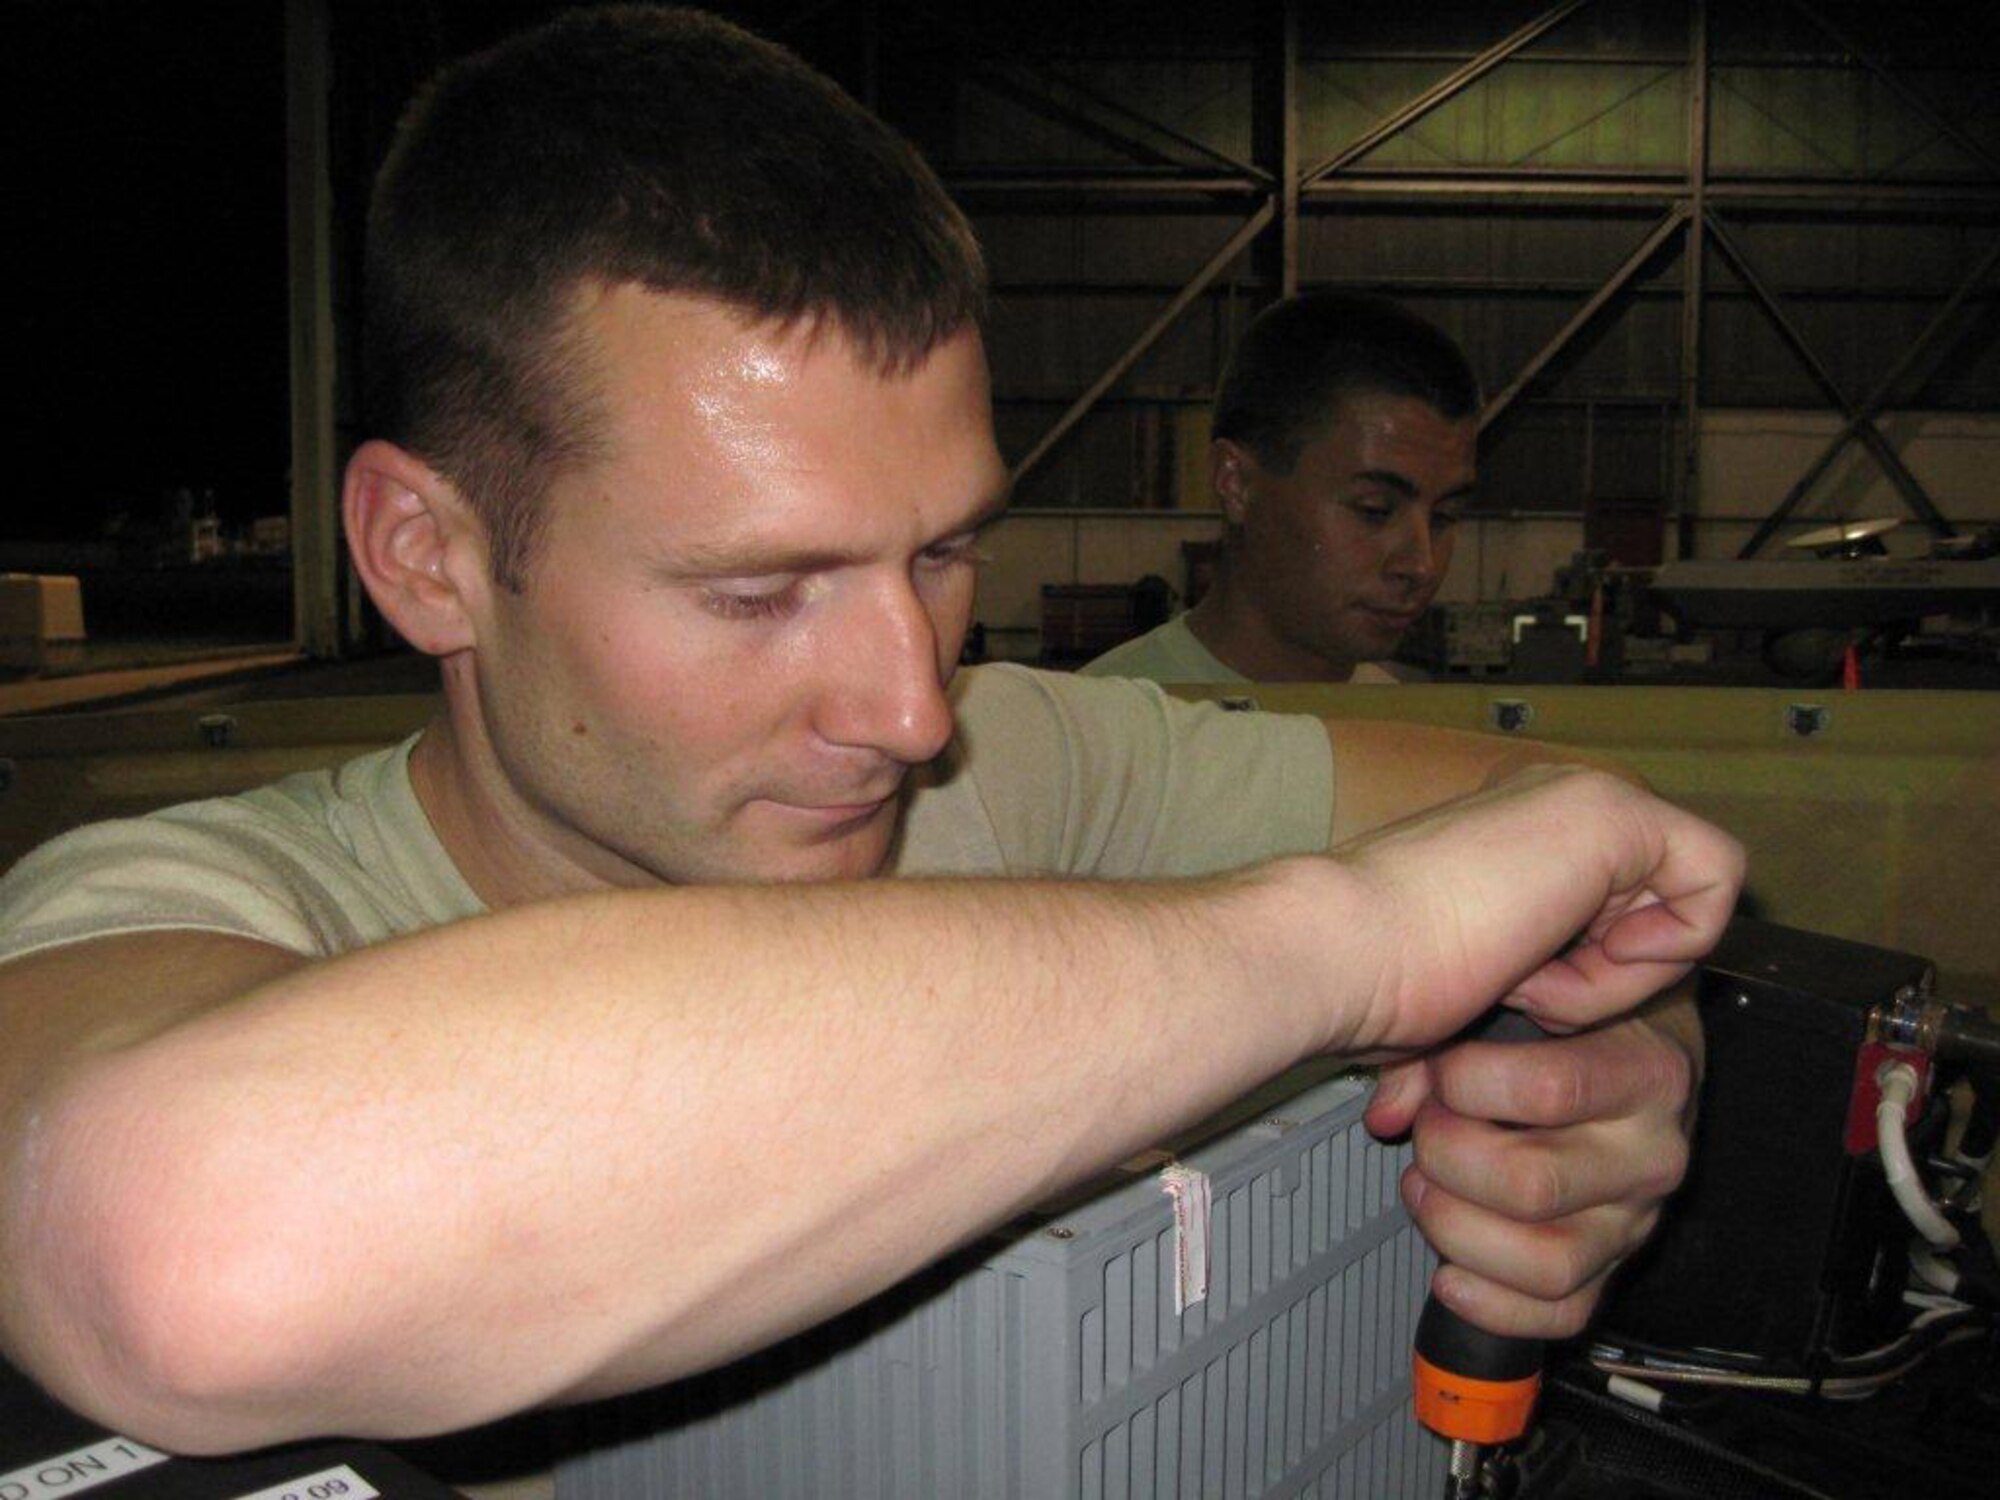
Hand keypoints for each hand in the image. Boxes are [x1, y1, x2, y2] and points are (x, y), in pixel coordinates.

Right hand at [1329, 764, 1741, 1055]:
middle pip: (1655, 907)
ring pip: (1681, 903)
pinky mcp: (1615, 812)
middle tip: (1527, 989)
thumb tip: (1542, 1002)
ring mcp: (1585, 797)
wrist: (1344, 950)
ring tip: (1530, 977)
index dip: (1592, 974)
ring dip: (1615, 975)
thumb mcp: (1474, 972)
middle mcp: (1554, 800)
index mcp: (1516, 829)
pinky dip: (1659, 953)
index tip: (1519, 992)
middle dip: (1606, 976)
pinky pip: (1708, 890)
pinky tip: (1578, 959)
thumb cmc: (1376, 974)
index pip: (1617, 904)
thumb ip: (1527, 963)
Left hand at [1364, 995, 1699, 1338]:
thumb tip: (1389, 1112)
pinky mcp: (1615, 1269)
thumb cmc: (1575, 1030)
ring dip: (1456, 1231)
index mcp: (1644, 1073)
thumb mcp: (1530, 1004)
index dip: (1465, 1083)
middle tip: (1426, 1132)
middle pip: (1532, 1184)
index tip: (1440, 1073)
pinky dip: (1491, 1306)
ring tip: (1427, 1190)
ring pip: (1544, 1262)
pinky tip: (1449, 1271)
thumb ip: (1449, 1041)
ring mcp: (1637, 1221)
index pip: (1547, 1090)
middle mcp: (1651, 1155)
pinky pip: (1560, 1315)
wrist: (1646, 1061)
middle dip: (1447, 1159)